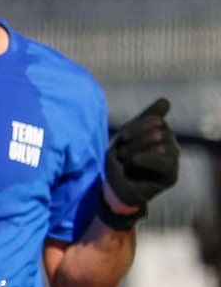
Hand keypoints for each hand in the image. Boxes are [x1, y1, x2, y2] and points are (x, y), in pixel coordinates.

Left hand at [107, 96, 180, 214]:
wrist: (113, 186)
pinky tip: (136, 160)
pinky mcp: (171, 175)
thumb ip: (146, 117)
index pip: (155, 119)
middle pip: (157, 132)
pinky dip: (149, 159)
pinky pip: (165, 162)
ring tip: (126, 161)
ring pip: (161, 145)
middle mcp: (170, 142)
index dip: (138, 126)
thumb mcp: (128, 135)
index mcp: (160, 130)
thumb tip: (166, 100)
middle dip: (134, 141)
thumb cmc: (119, 157)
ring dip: (137, 151)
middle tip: (122, 154)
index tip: (124, 137)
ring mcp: (172, 158)